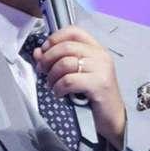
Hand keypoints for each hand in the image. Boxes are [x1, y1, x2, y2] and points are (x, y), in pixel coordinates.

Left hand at [33, 26, 125, 150]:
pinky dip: (58, 87)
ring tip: (52, 85)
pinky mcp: (99, 84)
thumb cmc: (92, 96)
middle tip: (43, 71)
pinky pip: (69, 81)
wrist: (112, 118)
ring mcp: (102, 69)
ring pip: (65, 63)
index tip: (44, 51)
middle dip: (48, 59)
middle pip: (66, 47)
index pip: (74, 31)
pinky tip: (59, 94)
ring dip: (52, 76)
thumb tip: (38, 52)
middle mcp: (101, 55)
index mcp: (96, 49)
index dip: (55, 38)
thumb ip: (57, 61)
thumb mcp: (75, 74)